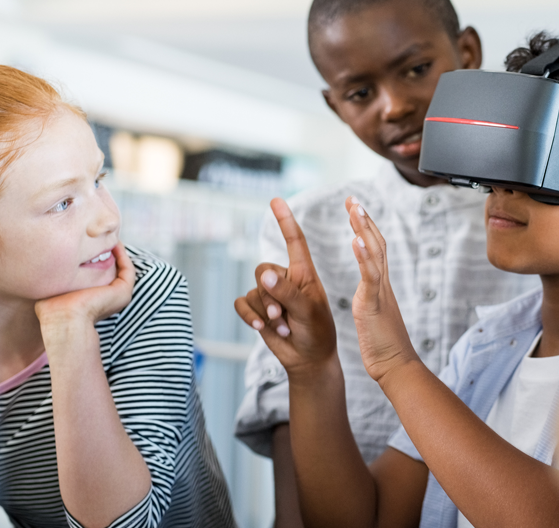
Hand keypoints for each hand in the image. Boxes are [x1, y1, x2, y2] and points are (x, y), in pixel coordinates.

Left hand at [34, 243, 135, 327]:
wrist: (63, 318)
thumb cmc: (53, 307)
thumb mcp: (55, 288)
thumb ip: (57, 277)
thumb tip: (42, 264)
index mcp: (96, 300)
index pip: (100, 276)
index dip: (97, 259)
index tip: (88, 245)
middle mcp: (110, 299)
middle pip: (113, 271)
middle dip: (108, 254)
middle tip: (101, 237)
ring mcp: (119, 296)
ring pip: (122, 269)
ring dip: (118, 252)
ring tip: (109, 237)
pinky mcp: (123, 292)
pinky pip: (127, 269)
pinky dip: (122, 256)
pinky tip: (113, 244)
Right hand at [234, 199, 336, 377]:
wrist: (309, 359)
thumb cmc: (317, 331)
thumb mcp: (308, 310)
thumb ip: (287, 292)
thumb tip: (263, 275)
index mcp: (304, 272)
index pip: (294, 240)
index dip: (284, 220)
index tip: (276, 199)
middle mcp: (285, 279)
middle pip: (263, 269)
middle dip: (269, 294)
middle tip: (283, 315)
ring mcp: (270, 294)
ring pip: (253, 290)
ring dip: (265, 311)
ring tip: (283, 326)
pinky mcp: (257, 309)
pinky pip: (242, 303)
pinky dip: (250, 316)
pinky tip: (261, 327)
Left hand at [344, 196, 419, 382]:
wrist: (396, 367)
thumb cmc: (385, 348)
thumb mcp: (374, 317)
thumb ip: (372, 302)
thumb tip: (369, 296)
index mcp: (379, 287)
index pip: (375, 251)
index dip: (366, 229)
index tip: (355, 210)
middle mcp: (382, 285)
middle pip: (377, 244)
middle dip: (364, 220)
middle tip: (353, 199)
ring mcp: (380, 293)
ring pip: (375, 254)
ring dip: (364, 229)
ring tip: (354, 209)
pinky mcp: (374, 305)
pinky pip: (370, 276)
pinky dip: (363, 256)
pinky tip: (355, 239)